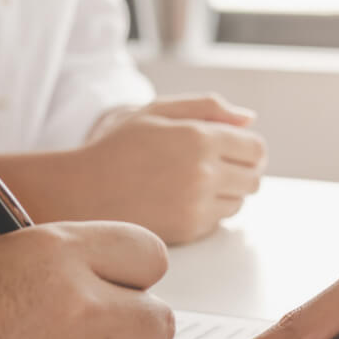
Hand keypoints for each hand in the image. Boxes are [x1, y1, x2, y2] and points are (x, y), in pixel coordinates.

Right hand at [72, 93, 267, 243]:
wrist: (83, 191)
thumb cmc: (117, 148)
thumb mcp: (157, 113)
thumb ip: (207, 108)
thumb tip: (248, 119)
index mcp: (200, 137)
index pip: (255, 149)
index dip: (248, 149)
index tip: (235, 151)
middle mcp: (204, 173)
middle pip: (253, 179)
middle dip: (241, 173)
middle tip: (214, 169)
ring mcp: (198, 205)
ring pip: (238, 203)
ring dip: (226, 195)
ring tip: (192, 185)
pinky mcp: (189, 230)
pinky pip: (217, 222)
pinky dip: (207, 213)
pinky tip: (179, 202)